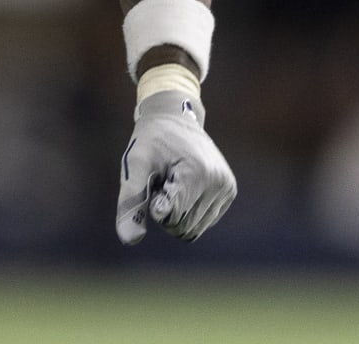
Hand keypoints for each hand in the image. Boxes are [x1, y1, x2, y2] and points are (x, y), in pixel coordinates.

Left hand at [116, 90, 235, 243]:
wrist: (175, 117)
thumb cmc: (151, 141)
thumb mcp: (134, 166)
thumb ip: (130, 203)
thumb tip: (129, 240)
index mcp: (196, 174)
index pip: (170, 218)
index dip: (155, 204)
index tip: (156, 181)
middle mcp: (218, 182)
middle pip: (183, 227)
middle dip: (165, 211)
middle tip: (163, 181)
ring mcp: (227, 188)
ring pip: (193, 229)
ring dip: (177, 213)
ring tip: (174, 182)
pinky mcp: (229, 191)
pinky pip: (203, 222)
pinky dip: (189, 210)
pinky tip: (184, 184)